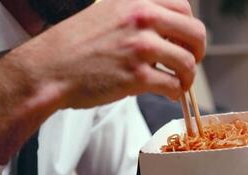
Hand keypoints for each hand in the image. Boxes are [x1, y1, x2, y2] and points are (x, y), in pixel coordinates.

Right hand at [10, 0, 205, 107]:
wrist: (49, 68)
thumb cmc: (75, 44)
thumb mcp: (108, 14)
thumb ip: (139, 16)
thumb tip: (167, 32)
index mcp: (136, 1)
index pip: (184, 9)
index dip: (190, 29)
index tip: (187, 42)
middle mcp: (142, 19)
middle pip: (195, 33)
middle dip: (199, 52)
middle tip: (192, 63)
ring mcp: (140, 47)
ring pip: (187, 62)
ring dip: (188, 77)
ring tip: (181, 83)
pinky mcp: (136, 76)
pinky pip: (172, 85)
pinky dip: (175, 92)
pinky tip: (169, 93)